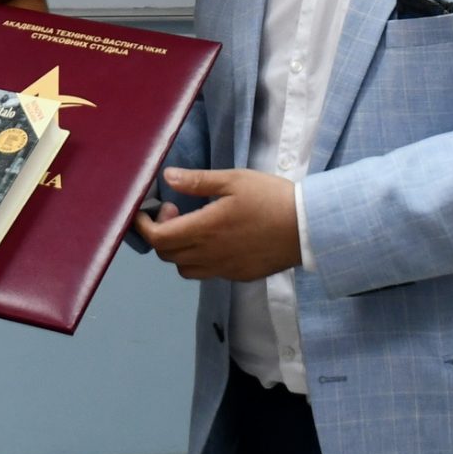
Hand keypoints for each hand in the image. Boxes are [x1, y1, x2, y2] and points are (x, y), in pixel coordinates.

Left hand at [134, 168, 301, 280]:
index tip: (147, 210)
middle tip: (176, 210)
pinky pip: (207, 272)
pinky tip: (217, 239)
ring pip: (184, 268)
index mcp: (204, 229)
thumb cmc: (271, 198)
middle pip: (166, 255)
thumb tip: (167, 178)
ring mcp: (224, 269)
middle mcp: (209, 255)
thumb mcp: (234, 180)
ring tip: (194, 227)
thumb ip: (198, 181)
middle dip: (161, 233)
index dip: (144, 226)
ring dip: (178, 249)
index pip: (158, 238)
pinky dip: (200, 258)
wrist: (308, 228)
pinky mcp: (238, 275)